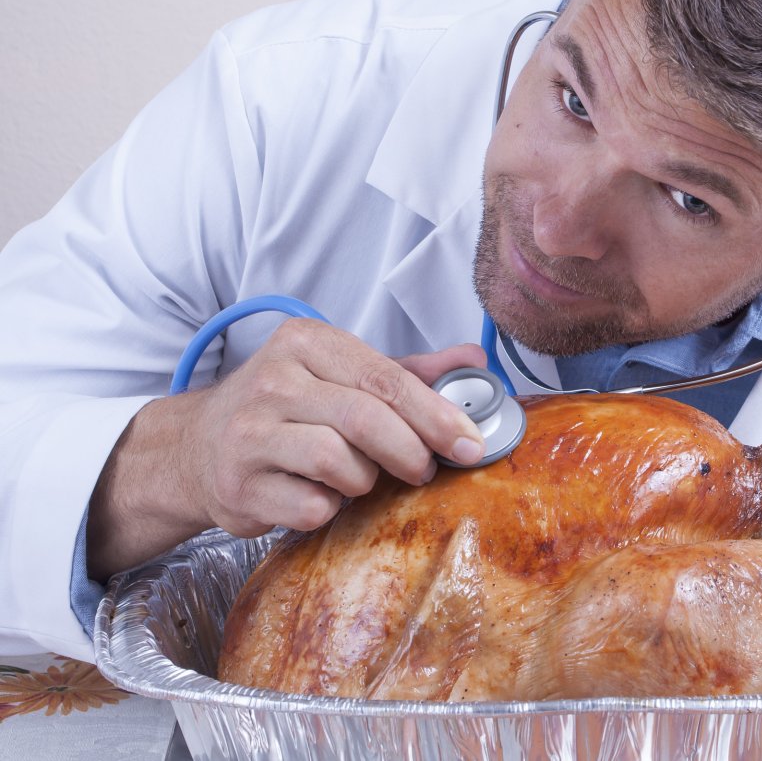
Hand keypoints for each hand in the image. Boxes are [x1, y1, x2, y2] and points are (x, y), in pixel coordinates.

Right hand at [88, 319, 487, 577]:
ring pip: (338, 462)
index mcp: (305, 342)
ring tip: (357, 478)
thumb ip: (407, 371)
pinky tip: (320, 496)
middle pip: (365, 418)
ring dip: (364, 480)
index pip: (385, 377)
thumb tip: (475, 359)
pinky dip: (329, 508)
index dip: (436, 414)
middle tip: (424, 470)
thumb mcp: (342, 375)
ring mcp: (249, 434)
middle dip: (410, 451)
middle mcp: (272, 380)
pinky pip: (312, 506)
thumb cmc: (287, 410)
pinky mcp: (238, 486)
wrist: (198, 447)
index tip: (469, 443)